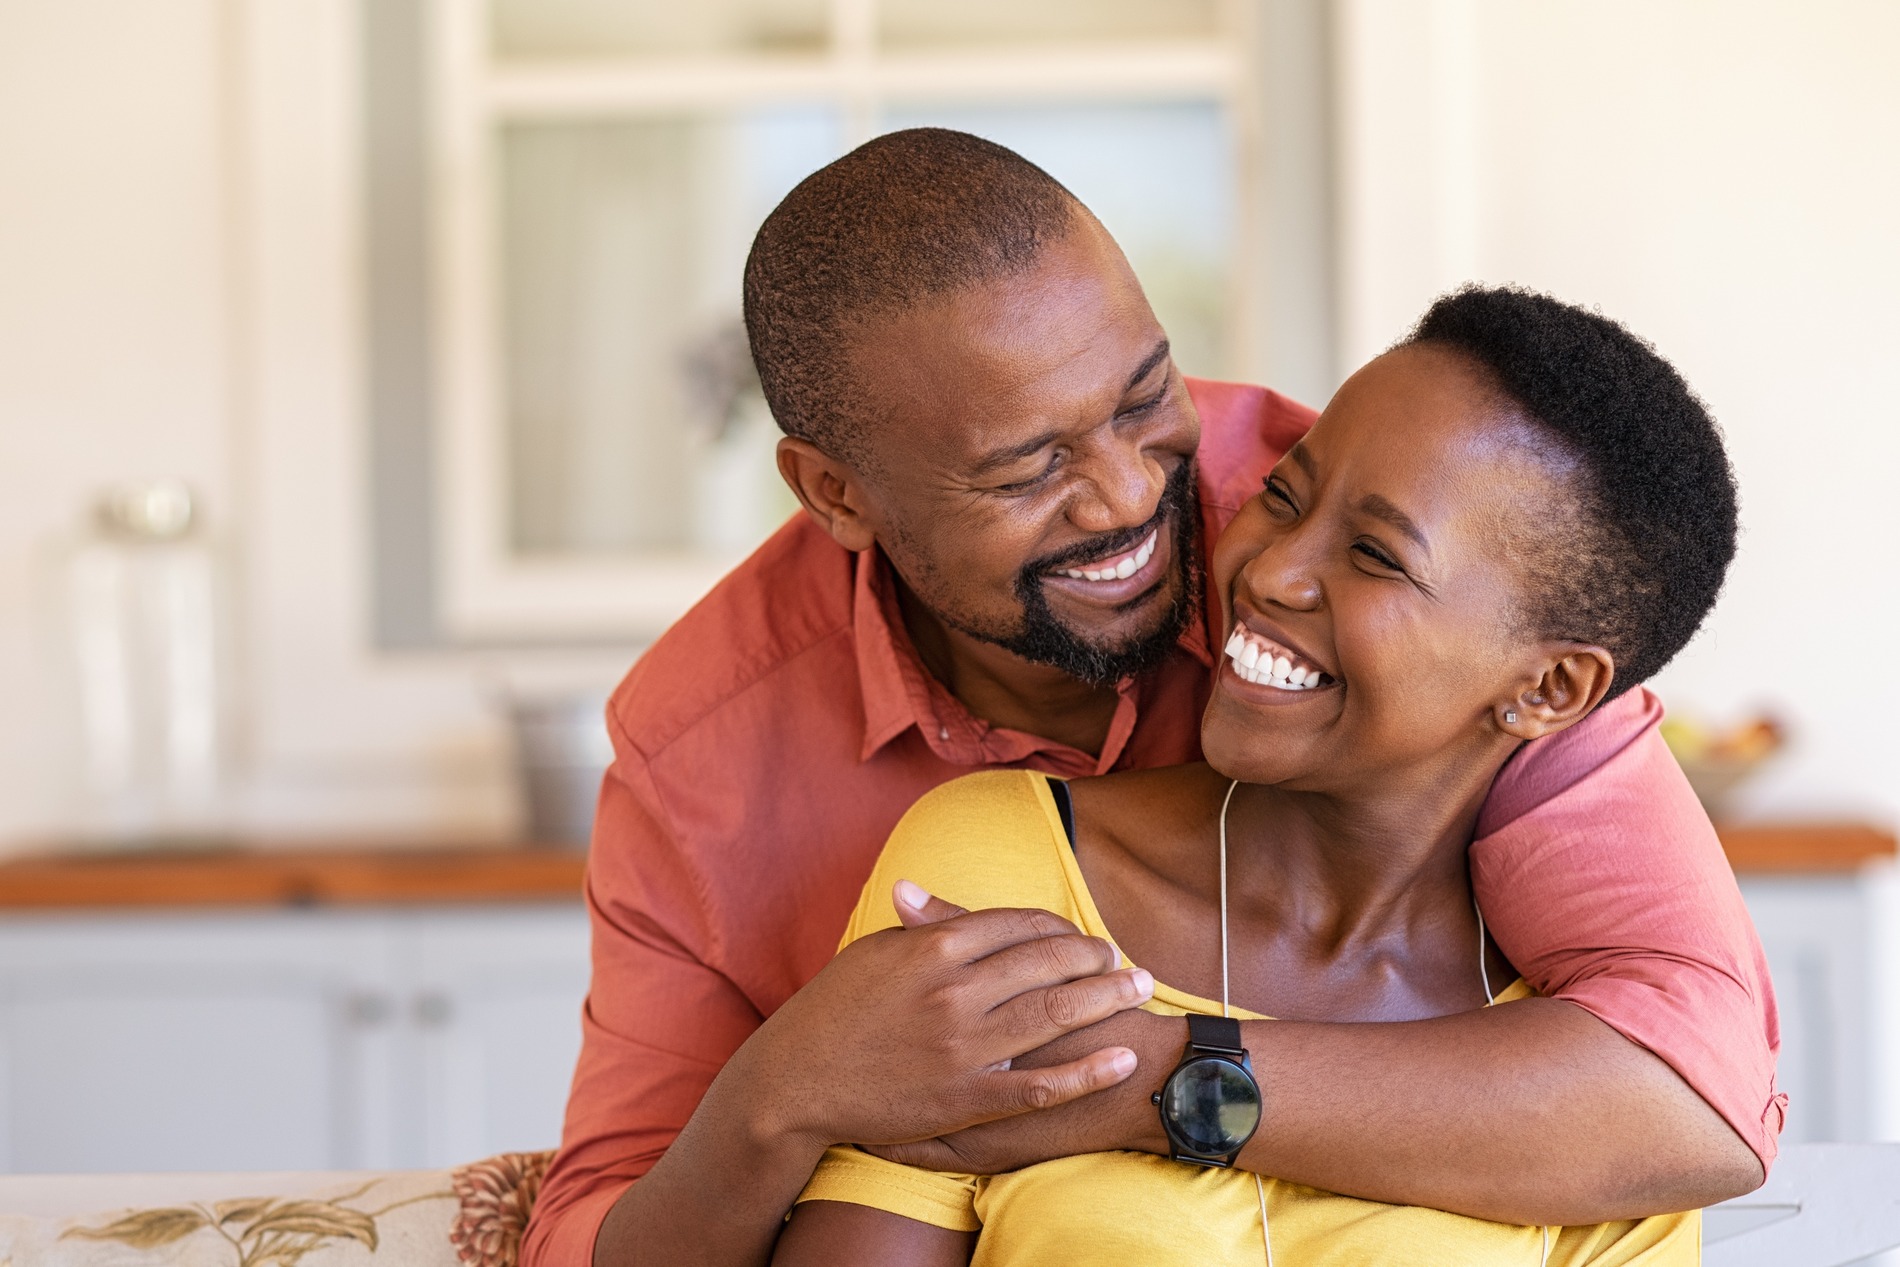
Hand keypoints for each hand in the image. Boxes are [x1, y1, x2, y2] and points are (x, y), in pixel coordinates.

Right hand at [743, 881, 1155, 1152]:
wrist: (795, 1081)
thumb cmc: (831, 1011)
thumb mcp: (872, 954)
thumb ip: (915, 927)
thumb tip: (924, 890)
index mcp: (934, 946)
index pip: (1019, 923)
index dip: (1059, 926)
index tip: (1081, 934)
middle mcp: (956, 991)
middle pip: (1048, 962)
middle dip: (1096, 957)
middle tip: (1126, 959)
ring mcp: (963, 1047)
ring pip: (1054, 1014)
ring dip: (1107, 998)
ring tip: (1139, 989)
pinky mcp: (965, 1098)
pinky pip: (1040, 1085)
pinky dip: (1087, 1071)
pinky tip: (1120, 1059)